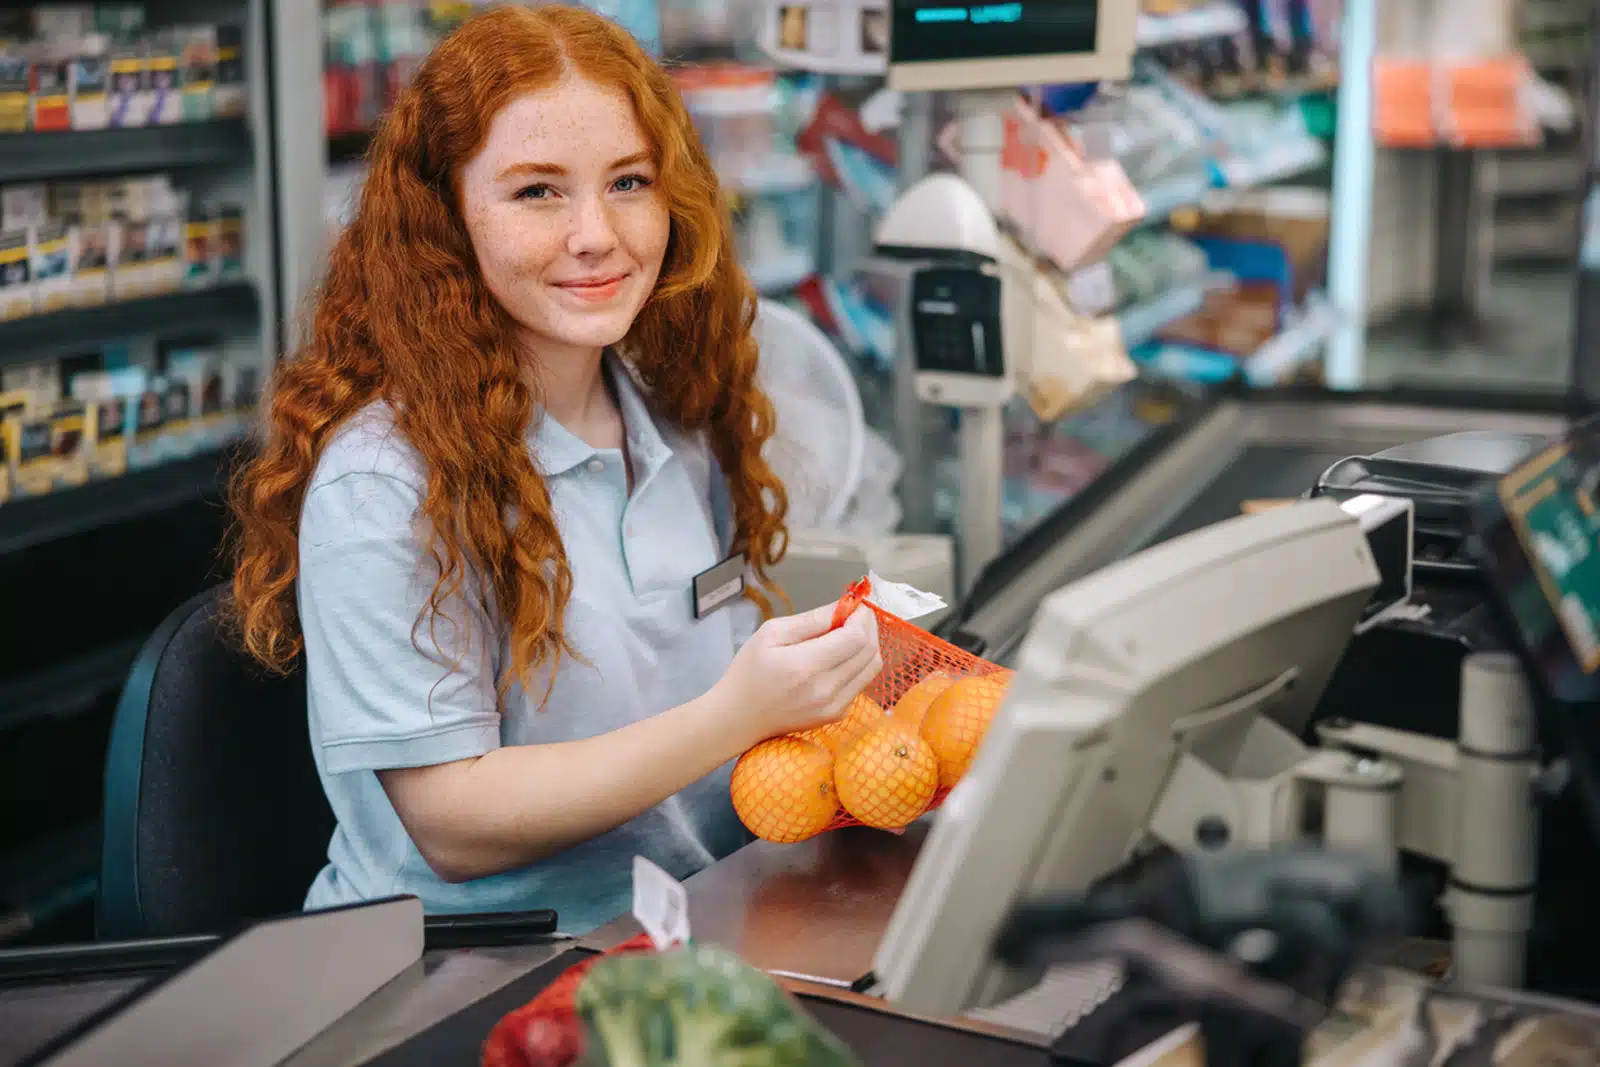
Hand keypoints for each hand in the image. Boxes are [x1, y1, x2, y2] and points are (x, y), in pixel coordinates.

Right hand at [706, 603, 882, 748]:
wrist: (739, 717)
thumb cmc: (749, 671)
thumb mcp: (771, 633)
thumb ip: (811, 620)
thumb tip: (842, 607)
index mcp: (806, 666)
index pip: (856, 638)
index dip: (862, 616)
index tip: (854, 604)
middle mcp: (826, 689)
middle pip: (869, 652)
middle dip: (868, 626)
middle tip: (855, 614)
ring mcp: (834, 706)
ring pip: (872, 668)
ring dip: (868, 645)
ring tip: (849, 632)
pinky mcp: (837, 714)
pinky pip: (861, 683)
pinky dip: (859, 664)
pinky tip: (841, 656)